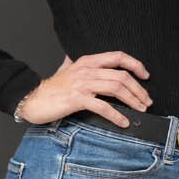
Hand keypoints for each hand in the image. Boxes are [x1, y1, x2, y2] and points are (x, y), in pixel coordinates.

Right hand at [15, 52, 152, 127]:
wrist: (31, 99)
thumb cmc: (50, 88)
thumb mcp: (65, 70)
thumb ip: (73, 63)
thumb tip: (72, 56)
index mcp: (87, 61)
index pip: (118, 56)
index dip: (135, 64)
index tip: (146, 75)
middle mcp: (87, 70)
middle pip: (122, 75)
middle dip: (139, 89)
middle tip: (147, 101)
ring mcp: (82, 84)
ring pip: (116, 88)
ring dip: (133, 100)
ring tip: (141, 110)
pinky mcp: (77, 99)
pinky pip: (102, 106)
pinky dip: (116, 115)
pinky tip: (123, 122)